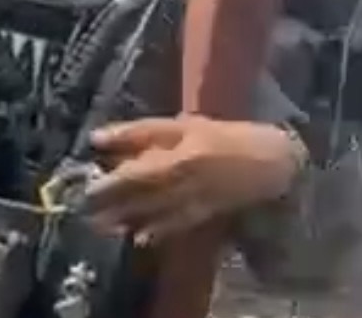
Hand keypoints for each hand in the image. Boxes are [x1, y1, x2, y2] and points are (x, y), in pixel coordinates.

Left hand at [83, 115, 304, 245]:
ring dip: (126, 216)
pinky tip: (139, 236)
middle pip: (142, 184)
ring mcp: (197, 194)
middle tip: (87, 205)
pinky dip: (157, 230)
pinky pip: (176, 223)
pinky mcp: (206, 213)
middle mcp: (186, 171)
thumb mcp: (187, 125)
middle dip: (112, 196)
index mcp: (181, 145)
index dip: (112, 167)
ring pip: (154, 207)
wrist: (274, 161)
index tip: (88, 175)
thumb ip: (142, 132)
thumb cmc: (227, 136)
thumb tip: (98, 137)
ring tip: (102, 223)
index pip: (139, 155)